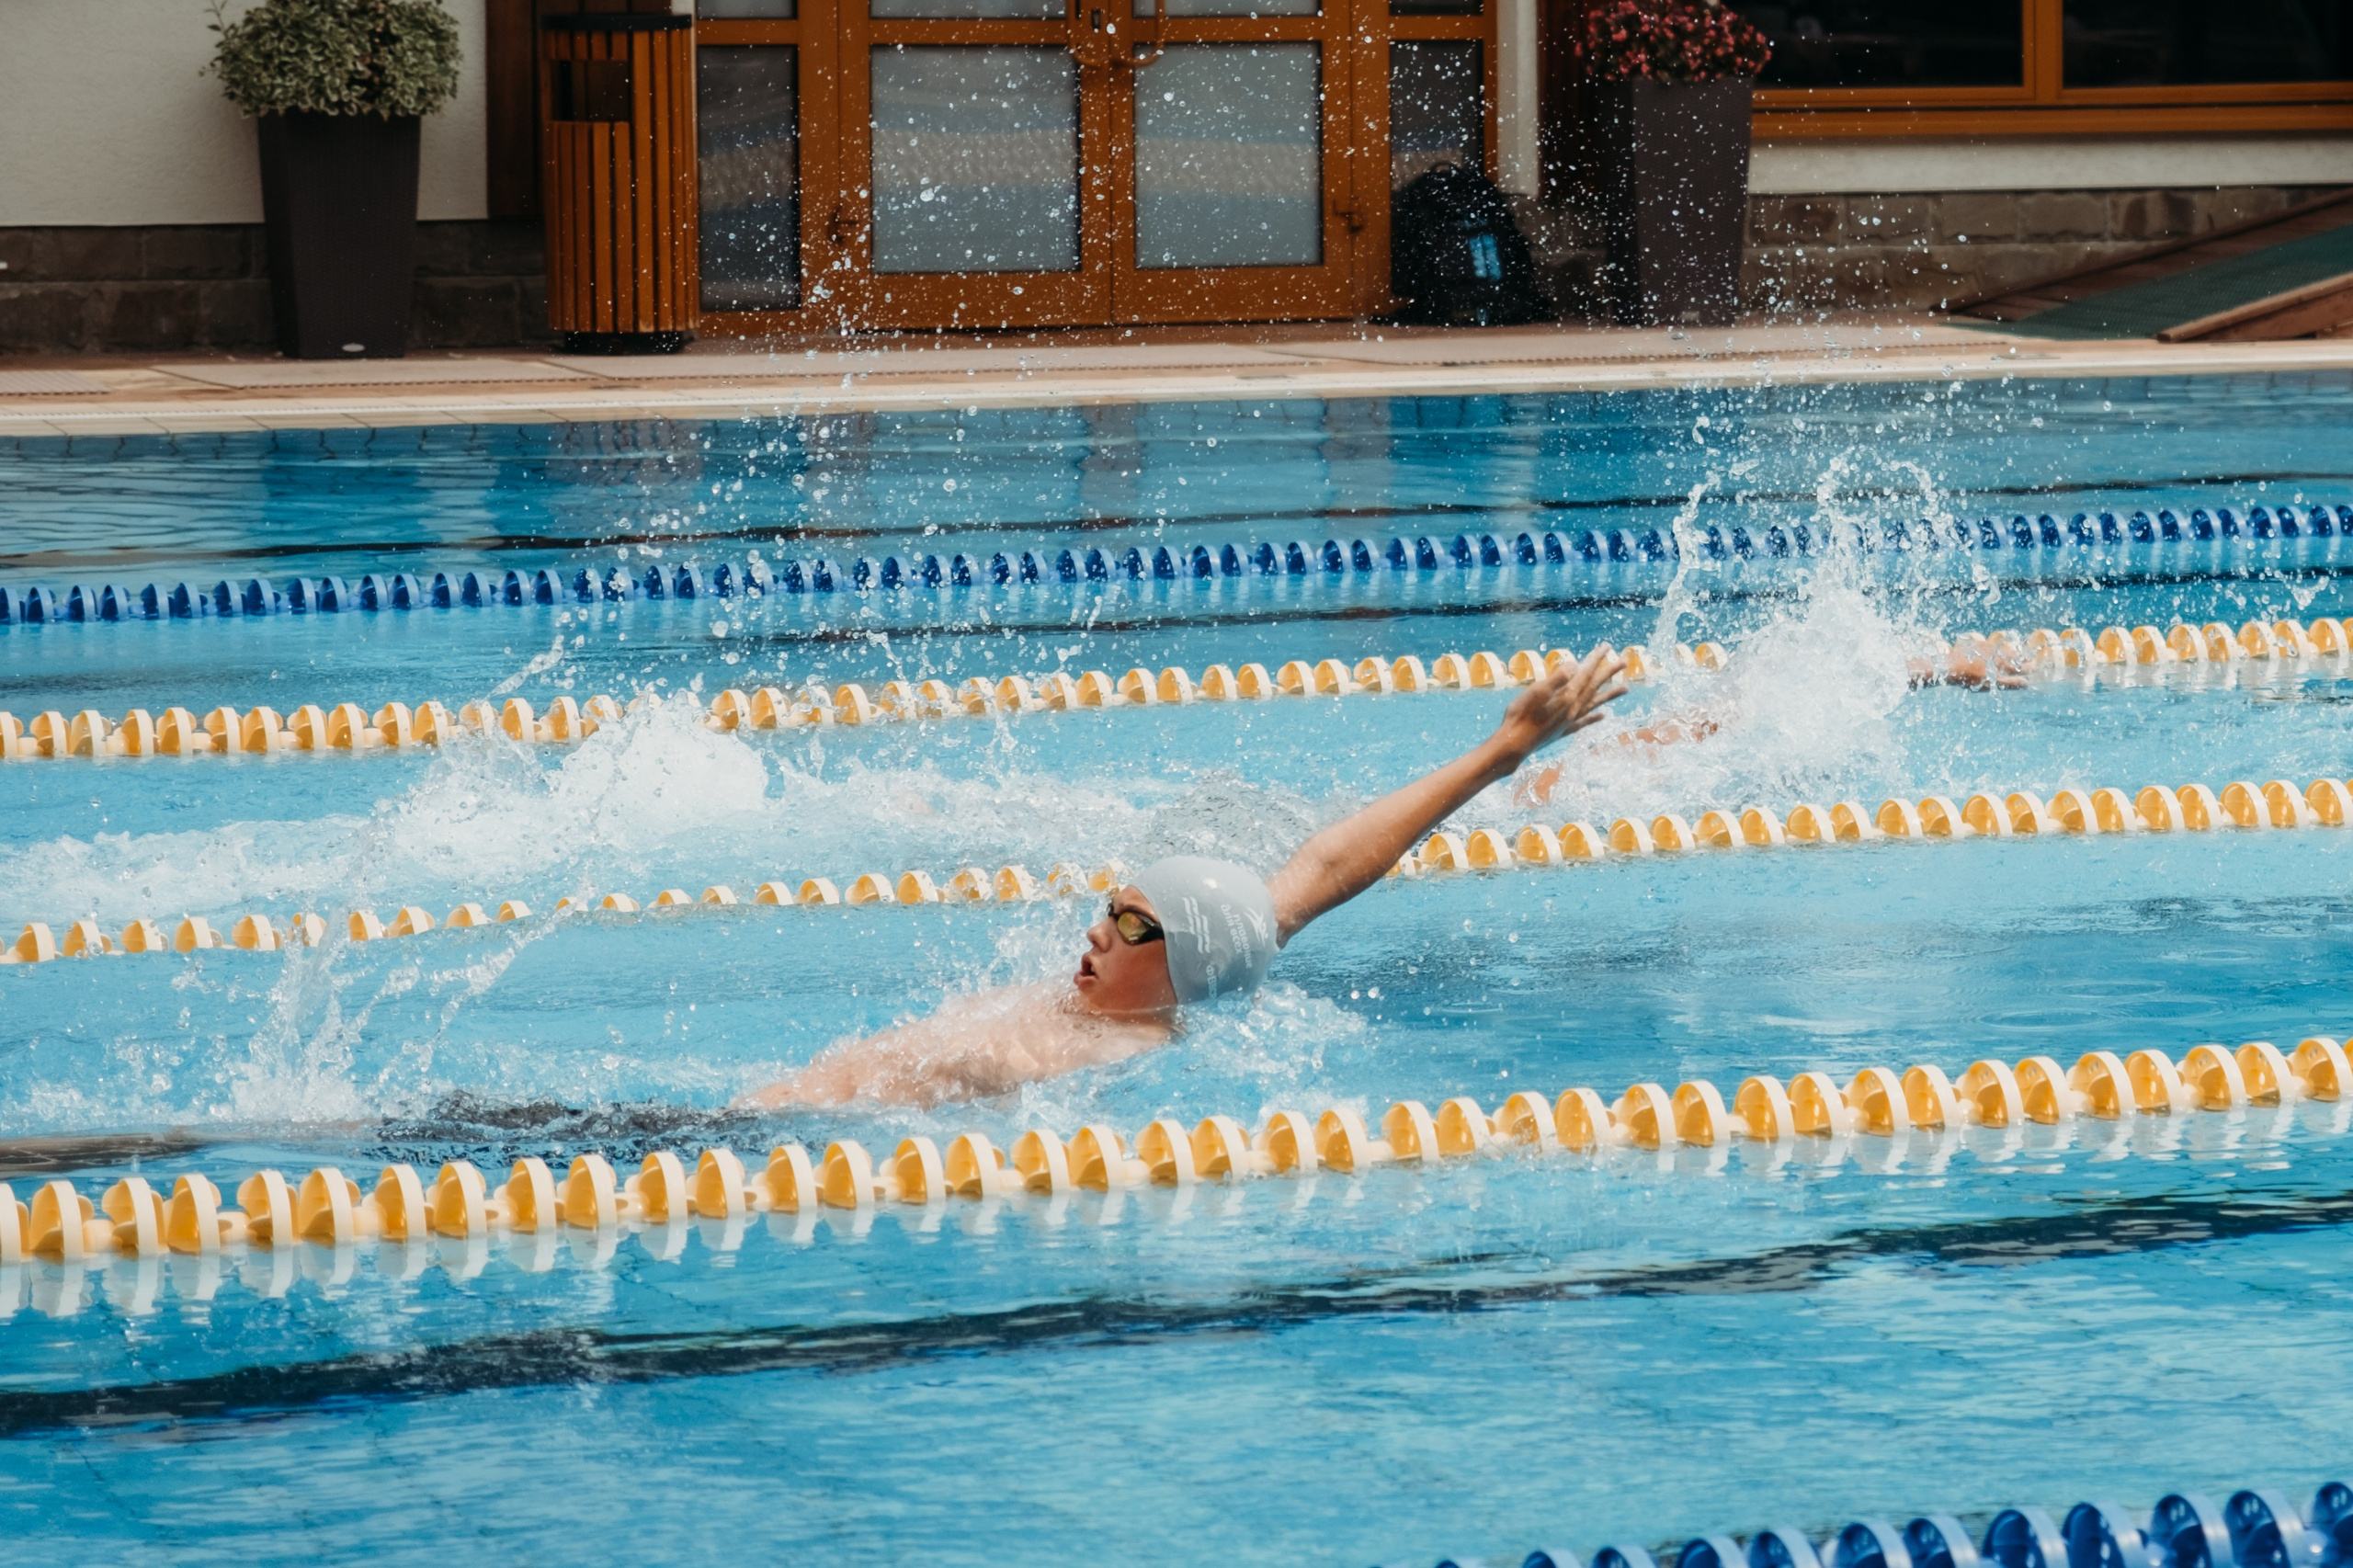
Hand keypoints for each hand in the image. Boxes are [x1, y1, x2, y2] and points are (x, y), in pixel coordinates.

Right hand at [1488, 644, 1628, 773]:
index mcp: (1567, 696)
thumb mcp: (1537, 691)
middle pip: (1595, 686)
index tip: (1606, 647)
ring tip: (1626, 688)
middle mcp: (1573, 708)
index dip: (1596, 659)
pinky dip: (1595, 717)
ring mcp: (1570, 720)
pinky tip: (1603, 715)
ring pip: (1595, 703)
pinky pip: (1584, 721)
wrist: (1515, 745)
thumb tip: (1575, 665)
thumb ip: (1558, 678)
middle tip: (1624, 662)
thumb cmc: (1521, 715)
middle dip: (1608, 672)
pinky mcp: (1564, 730)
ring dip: (1610, 694)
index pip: (1585, 673)